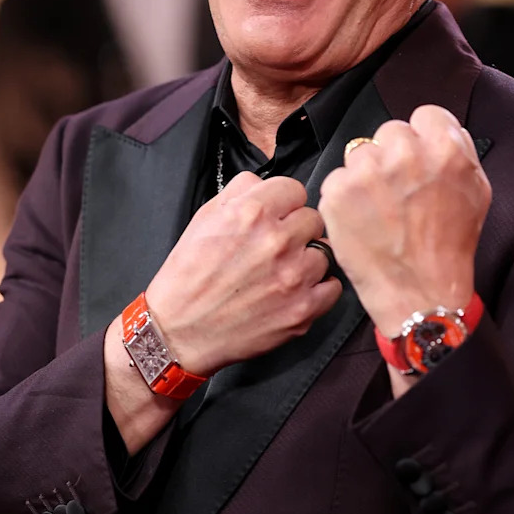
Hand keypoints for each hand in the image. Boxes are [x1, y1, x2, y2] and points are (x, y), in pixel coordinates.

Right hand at [141, 172, 340, 375]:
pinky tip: (295, 291)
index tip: (278, 216)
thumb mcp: (203, 219)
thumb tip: (263, 182)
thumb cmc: (188, 277)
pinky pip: (333, 287)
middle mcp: (276, 241)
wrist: (180, 331)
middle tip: (277, 247)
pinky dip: (319, 289)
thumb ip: (239, 192)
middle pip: (314, 219)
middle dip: (297, 230)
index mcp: (252, 212)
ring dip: (308, 260)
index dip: (284, 204)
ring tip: (282, 272)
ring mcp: (293, 276)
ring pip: (325, 252)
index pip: (296, 189)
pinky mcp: (303, 309)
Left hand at [318, 105, 490, 336]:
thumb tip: (440, 130)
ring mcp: (367, 172)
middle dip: (393, 157)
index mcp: (444, 148)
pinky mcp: (337, 192)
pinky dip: (345, 199)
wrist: (420, 292)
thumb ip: (460, 153)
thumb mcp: (477, 192)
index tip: (418, 162)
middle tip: (398, 193)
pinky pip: (337, 180)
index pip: (425, 116)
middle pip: (390, 132)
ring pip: (360, 154)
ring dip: (366, 176)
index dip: (422, 139)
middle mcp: (405, 153)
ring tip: (379, 211)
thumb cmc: (450, 247)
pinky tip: (362, 221)